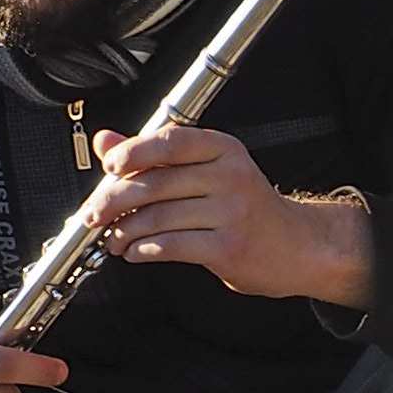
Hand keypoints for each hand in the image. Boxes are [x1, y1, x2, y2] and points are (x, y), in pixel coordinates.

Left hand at [91, 124, 376, 308]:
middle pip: (154, 183)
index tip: (109, 168)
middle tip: (94, 214)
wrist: (298, 247)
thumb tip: (106, 141)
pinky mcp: (228, 247)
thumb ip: (154, 155)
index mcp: (223, 149)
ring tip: (114, 238)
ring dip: (124, 231)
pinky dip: (143, 250)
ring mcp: (231, 212)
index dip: (132, 153)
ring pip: (157, 217)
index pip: (169, 142)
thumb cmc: (247, 208)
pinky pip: (170, 245)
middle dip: (113, 201)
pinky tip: (135, 251)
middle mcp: (230, 176)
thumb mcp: (206, 171)